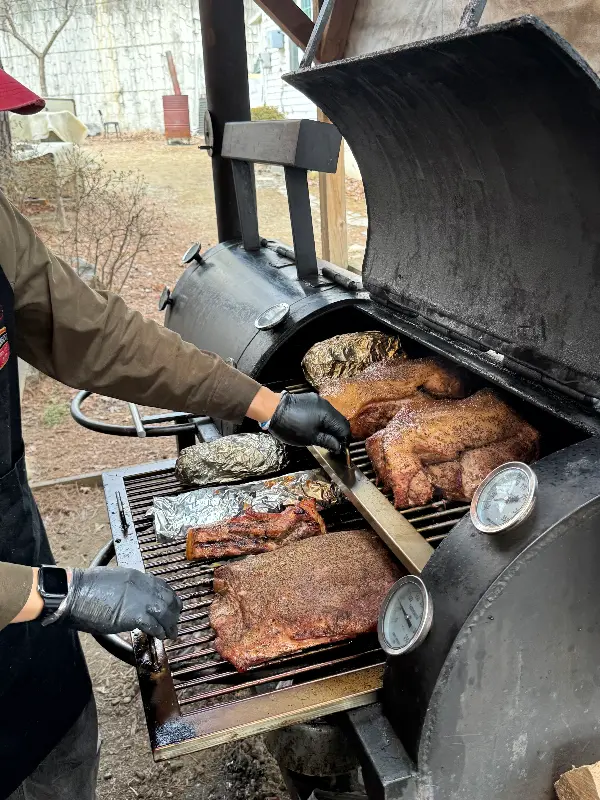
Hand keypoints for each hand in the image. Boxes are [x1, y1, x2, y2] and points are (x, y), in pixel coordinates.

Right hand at [55, 567, 181, 639]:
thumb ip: (128, 588)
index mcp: (137, 576)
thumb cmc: (86, 588)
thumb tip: (132, 599)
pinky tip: (159, 636)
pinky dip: (159, 631)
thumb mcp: (114, 580)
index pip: (162, 586)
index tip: (171, 606)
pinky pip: (154, 625)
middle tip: (174, 622)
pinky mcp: (134, 615)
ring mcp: (140, 600)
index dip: (169, 597)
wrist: (75, 594)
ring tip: (170, 633)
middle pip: (168, 598)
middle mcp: (142, 586)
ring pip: (165, 612)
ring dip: (170, 624)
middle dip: (174, 611)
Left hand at [268, 391, 349, 453]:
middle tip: (332, 444)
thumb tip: (338, 447)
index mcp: (328, 414)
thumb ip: (327, 441)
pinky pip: (322, 410)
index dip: (344, 440)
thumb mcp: (310, 438)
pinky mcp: (310, 399)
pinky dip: (323, 419)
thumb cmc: (291, 426)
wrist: (272, 409)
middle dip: (338, 433)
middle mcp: (326, 404)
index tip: (339, 449)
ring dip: (330, 426)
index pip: (344, 428)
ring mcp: (318, 400)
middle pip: (339, 420)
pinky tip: (315, 426)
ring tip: (323, 436)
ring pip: (331, 415)